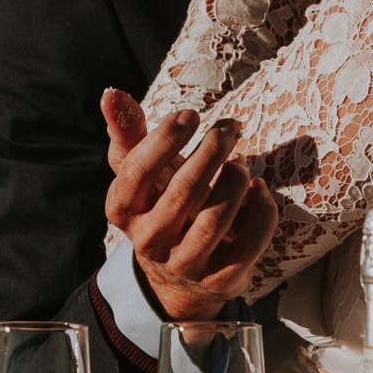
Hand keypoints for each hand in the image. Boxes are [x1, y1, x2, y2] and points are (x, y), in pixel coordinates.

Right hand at [100, 88, 277, 321]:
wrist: (181, 276)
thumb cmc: (161, 204)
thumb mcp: (141, 172)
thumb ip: (128, 132)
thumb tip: (110, 93)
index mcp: (124, 212)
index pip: (136, 173)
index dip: (164, 139)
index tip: (189, 115)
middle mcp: (151, 243)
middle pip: (183, 192)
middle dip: (212, 150)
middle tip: (229, 127)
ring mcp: (188, 264)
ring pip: (217, 218)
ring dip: (236, 179)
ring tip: (240, 159)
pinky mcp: (223, 279)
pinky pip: (251, 241)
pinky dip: (262, 209)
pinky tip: (259, 188)